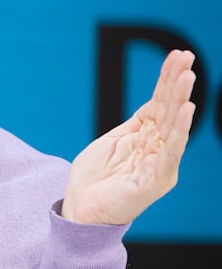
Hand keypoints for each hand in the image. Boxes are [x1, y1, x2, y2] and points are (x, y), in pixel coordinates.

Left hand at [62, 49, 196, 225]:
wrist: (81, 212)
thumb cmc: (95, 180)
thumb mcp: (112, 143)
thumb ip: (135, 125)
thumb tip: (154, 102)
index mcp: (145, 138)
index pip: (160, 103)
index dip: (167, 79)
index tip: (178, 55)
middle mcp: (157, 149)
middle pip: (169, 111)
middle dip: (177, 83)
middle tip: (187, 58)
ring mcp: (158, 165)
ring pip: (173, 127)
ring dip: (180, 101)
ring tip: (188, 78)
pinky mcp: (153, 181)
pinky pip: (168, 153)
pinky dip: (178, 132)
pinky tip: (185, 112)